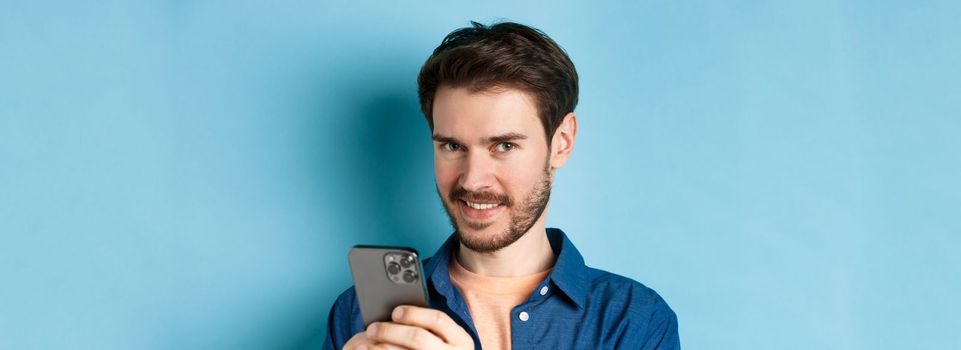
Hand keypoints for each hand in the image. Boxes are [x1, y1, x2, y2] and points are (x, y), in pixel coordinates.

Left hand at [346, 305, 473, 349]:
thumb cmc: (438, 349)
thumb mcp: (443, 338)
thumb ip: (428, 326)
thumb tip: (395, 312)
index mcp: (461, 339)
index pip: (438, 319)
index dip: (415, 313)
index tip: (394, 311)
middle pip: (419, 338)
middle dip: (392, 331)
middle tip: (372, 329)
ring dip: (382, 348)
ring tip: (364, 344)